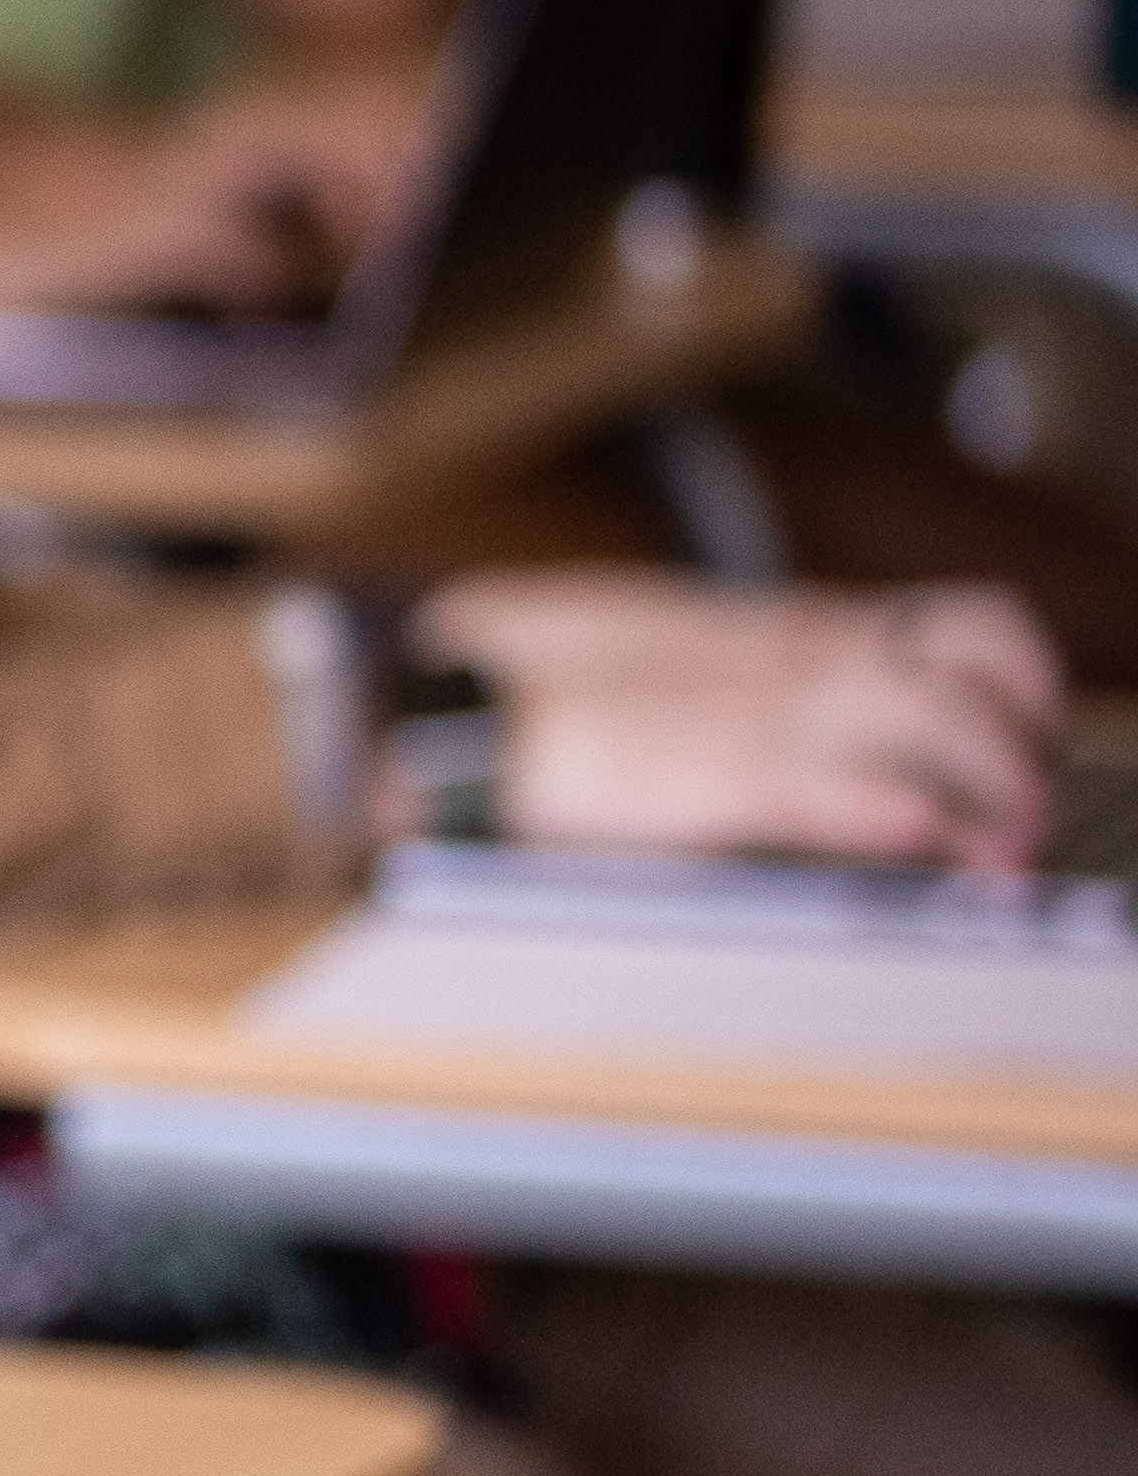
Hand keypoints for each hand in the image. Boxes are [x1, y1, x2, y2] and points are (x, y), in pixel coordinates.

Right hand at [423, 571, 1056, 865]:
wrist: (435, 710)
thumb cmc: (525, 688)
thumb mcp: (655, 649)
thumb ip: (736, 669)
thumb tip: (806, 702)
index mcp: (779, 632)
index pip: (953, 625)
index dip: (1021, 676)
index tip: (1039, 730)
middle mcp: (791, 662)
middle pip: (976, 671)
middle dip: (1032, 743)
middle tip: (1034, 808)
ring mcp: (760, 714)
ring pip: (943, 727)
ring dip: (1000, 790)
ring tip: (1007, 849)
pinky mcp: (719, 779)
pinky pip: (850, 791)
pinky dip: (913, 818)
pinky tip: (935, 845)